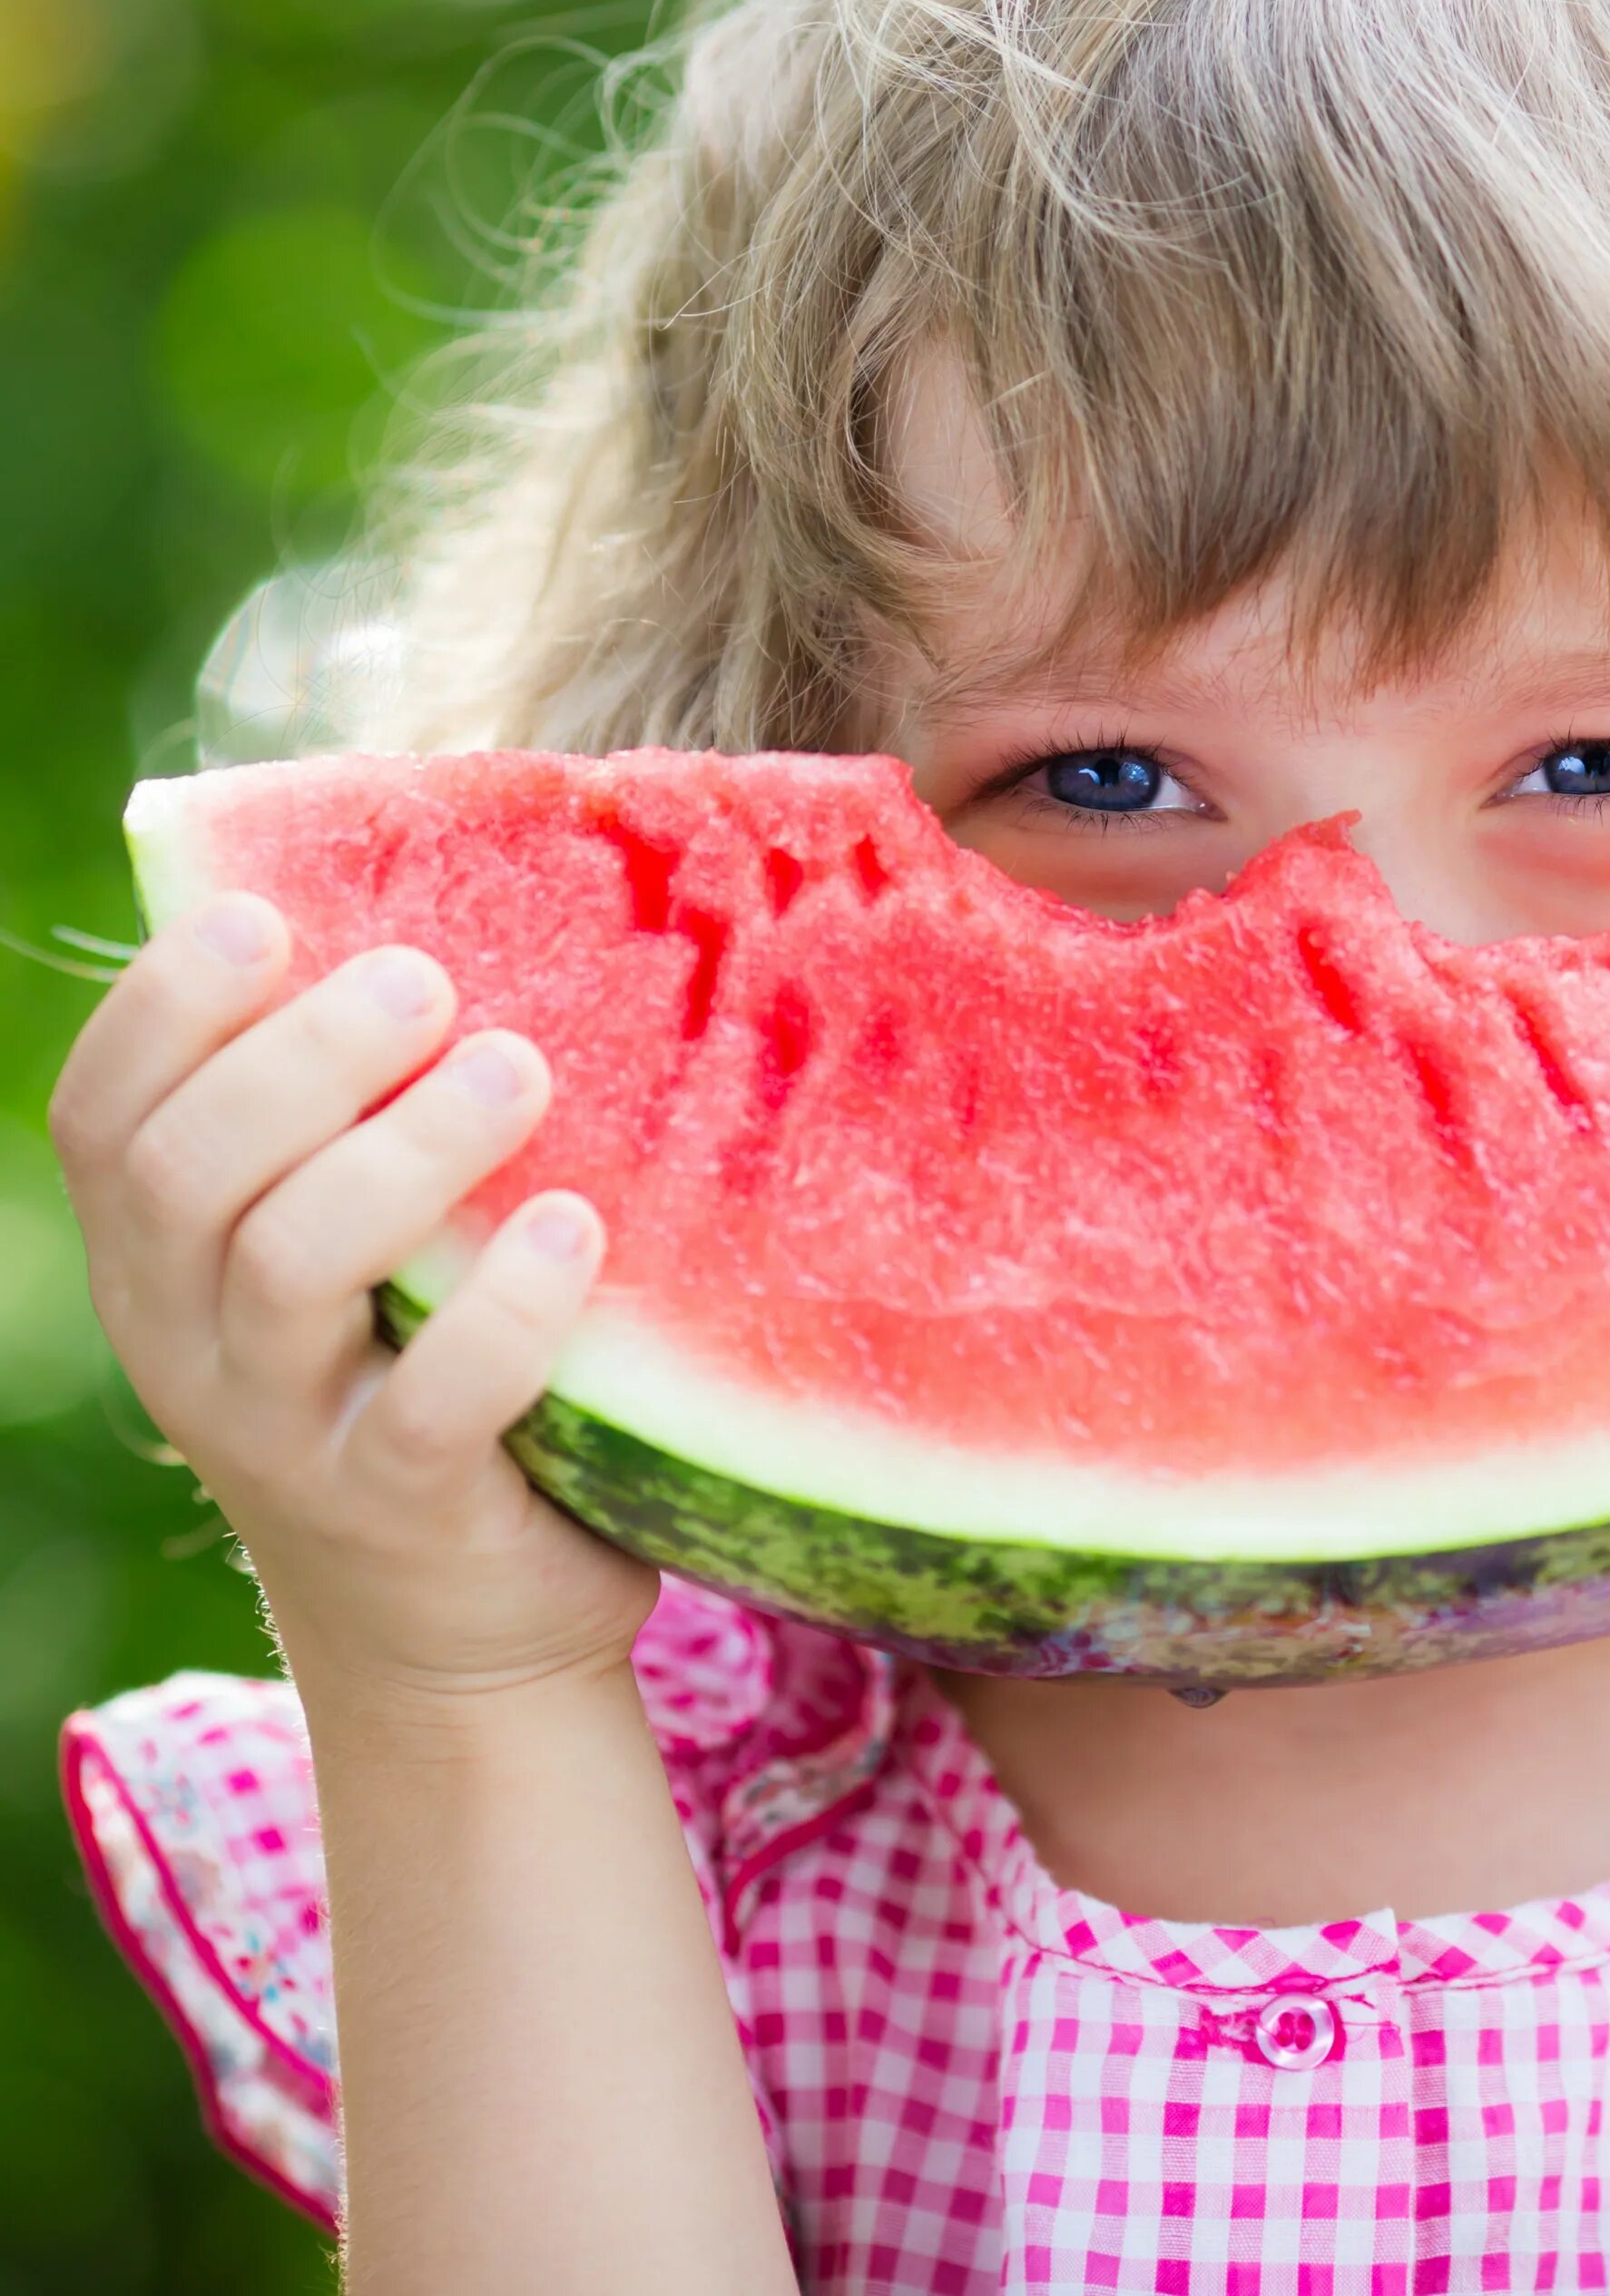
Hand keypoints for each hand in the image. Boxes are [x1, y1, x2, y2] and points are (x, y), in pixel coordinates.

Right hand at [49, 894, 655, 1712]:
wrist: (456, 1626)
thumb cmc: (417, 1372)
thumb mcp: (352, 1253)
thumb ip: (353, 1124)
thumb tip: (446, 918)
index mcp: (162, 1258)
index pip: (102, 1115)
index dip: (164, 1006)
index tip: (267, 916)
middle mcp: (189, 1342)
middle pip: (189, 1171)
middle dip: (301, 1056)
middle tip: (425, 980)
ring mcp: (283, 1433)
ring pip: (293, 1265)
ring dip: (407, 1151)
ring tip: (517, 1069)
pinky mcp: (400, 1510)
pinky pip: (433, 1402)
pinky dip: (504, 1306)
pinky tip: (572, 1226)